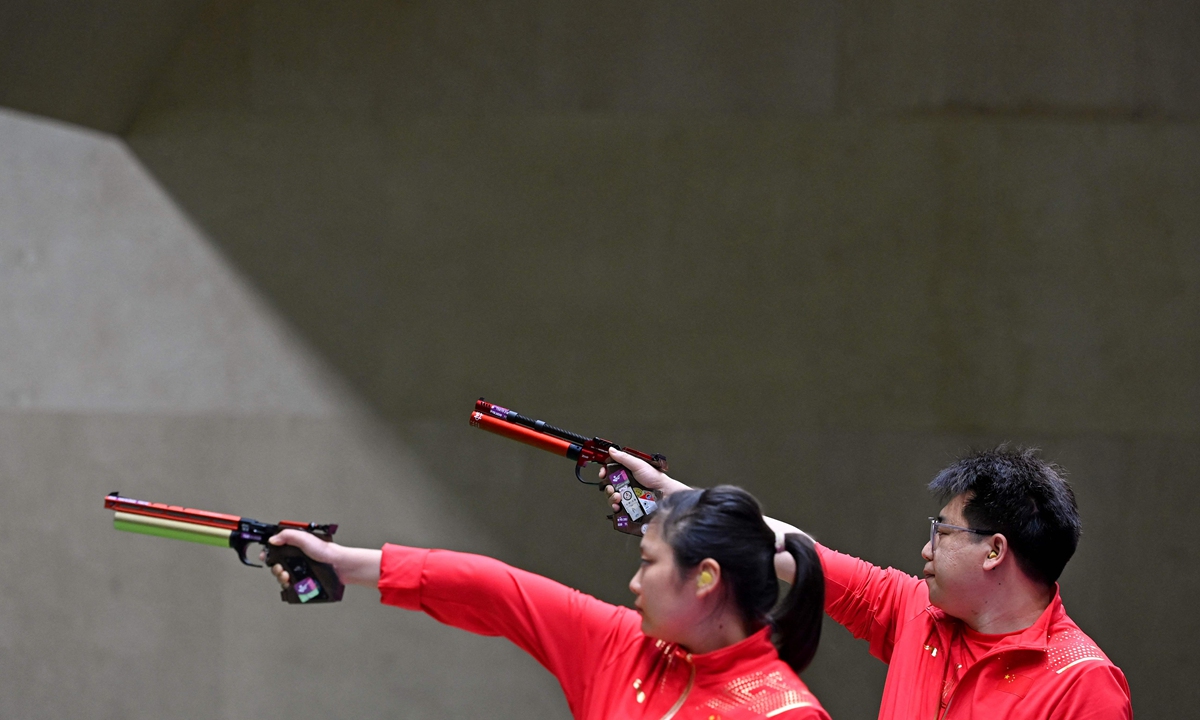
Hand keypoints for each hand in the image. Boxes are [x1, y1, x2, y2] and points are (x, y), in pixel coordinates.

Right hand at [259, 529, 381, 588]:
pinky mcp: (303, 582)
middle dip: (275, 568)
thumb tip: (272, 539)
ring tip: (286, 576)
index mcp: (294, 546)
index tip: (265, 557)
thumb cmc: (326, 551)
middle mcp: (296, 558)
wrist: (339, 566)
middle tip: (280, 569)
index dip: (268, 553)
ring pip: (282, 577)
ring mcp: (299, 571)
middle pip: (276, 565)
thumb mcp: (305, 538)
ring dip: (280, 577)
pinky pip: (290, 586)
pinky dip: (287, 586)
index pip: (276, 549)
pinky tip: (290, 583)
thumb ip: (288, 535)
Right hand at [600, 447, 689, 511]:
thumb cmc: (655, 478)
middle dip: (607, 488)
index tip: (603, 473)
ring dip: (611, 497)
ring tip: (618, 497)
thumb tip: (612, 450)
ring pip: (612, 498)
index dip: (605, 473)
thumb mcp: (638, 465)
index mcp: (627, 473)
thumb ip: (624, 458)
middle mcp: (626, 485)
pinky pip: (618, 508)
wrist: (664, 494)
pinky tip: (618, 506)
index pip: (611, 472)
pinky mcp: (629, 507)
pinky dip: (615, 507)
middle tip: (612, 488)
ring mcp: (627, 497)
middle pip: (609, 486)